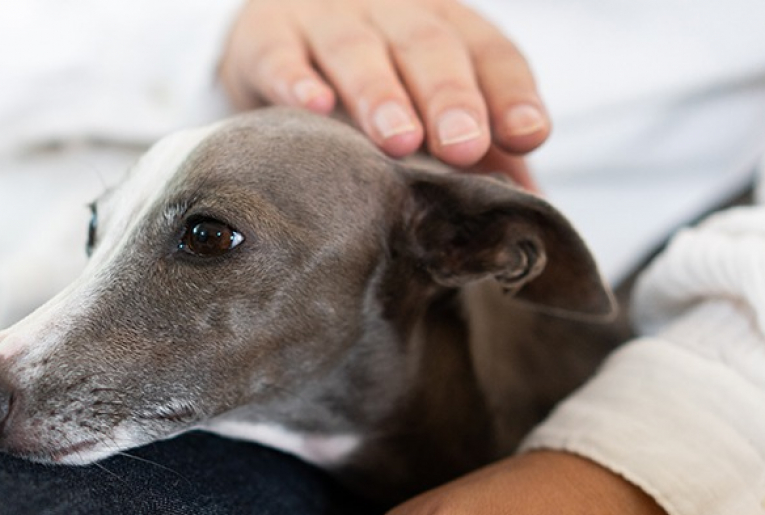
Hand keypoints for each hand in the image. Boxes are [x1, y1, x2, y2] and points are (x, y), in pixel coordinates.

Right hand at [218, 0, 547, 186]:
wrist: (271, 44)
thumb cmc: (365, 86)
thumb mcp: (423, 108)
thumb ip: (478, 152)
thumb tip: (532, 211)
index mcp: (440, 26)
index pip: (487, 50)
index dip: (509, 91)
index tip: (527, 136)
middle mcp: (388, 11)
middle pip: (426, 45)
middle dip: (448, 95)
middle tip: (462, 145)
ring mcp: (324, 20)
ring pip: (356, 49)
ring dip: (379, 93)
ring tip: (397, 141)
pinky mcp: (265, 38)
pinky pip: (279, 55)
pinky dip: (296, 79)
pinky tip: (313, 107)